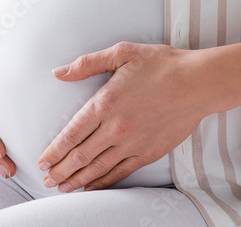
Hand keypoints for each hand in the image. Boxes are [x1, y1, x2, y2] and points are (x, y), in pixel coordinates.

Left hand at [37, 42, 240, 191]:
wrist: (199, 82)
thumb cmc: (162, 64)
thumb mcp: (121, 53)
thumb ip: (87, 64)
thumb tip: (59, 72)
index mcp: (105, 104)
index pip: (71, 134)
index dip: (54, 151)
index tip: (42, 161)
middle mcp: (116, 128)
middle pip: (80, 156)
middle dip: (61, 171)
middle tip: (47, 180)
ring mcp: (133, 143)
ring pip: (99, 168)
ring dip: (78, 180)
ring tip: (63, 188)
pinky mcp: (149, 152)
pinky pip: (121, 172)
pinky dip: (104, 182)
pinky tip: (92, 186)